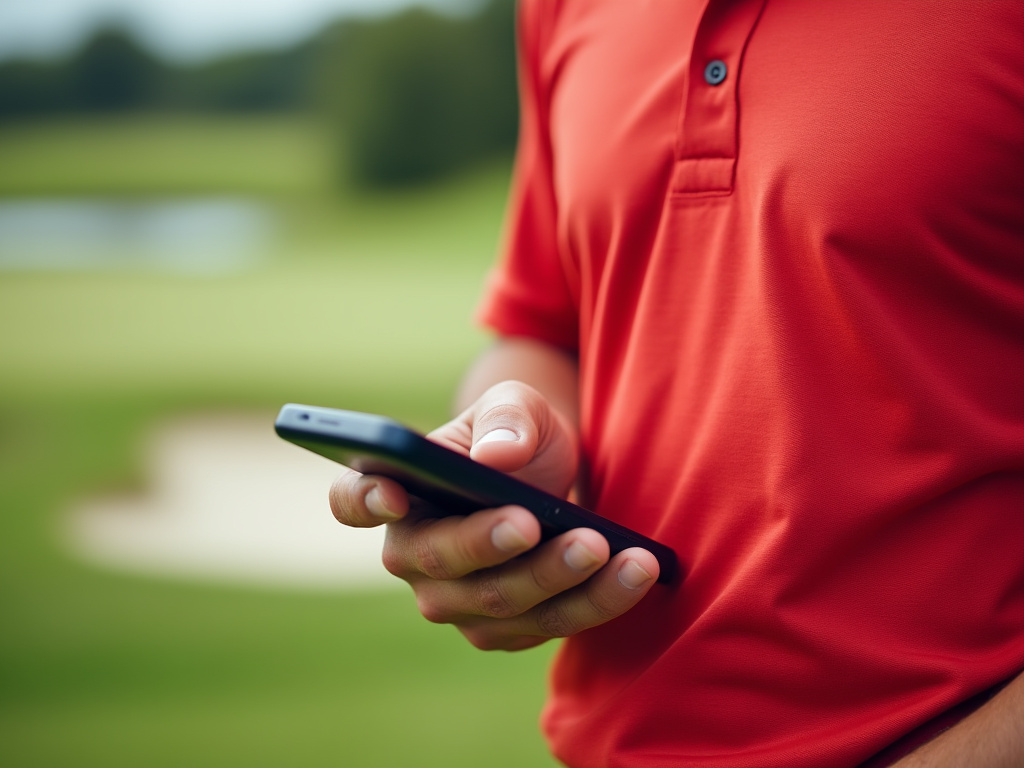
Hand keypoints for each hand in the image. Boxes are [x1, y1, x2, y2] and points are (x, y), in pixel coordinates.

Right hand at [329, 381, 659, 649]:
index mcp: (398, 490)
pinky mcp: (506, 627)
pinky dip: (597, 600)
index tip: (392, 493)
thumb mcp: (518, 408)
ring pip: (500, 604)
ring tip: (608, 548)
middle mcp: (414, 555)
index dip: (363, 500)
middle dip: (491, 545)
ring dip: (558, 579)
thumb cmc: (518, 436)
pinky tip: (637, 570)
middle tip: (535, 522)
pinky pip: (550, 623)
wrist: (554, 478)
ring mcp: (458, 601)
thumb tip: (497, 456)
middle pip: (439, 564)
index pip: (354, 500)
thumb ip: (507, 419)